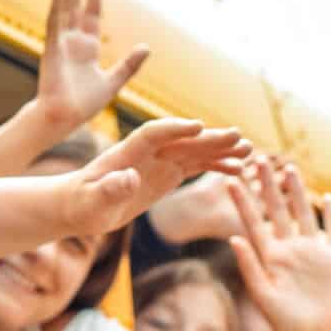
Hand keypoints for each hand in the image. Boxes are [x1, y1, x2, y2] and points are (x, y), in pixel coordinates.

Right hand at [34, 0, 149, 135]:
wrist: (64, 118)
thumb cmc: (84, 104)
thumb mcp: (113, 82)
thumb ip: (129, 65)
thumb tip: (146, 47)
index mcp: (86, 49)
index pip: (91, 16)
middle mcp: (72, 43)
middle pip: (75, 8)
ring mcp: (60, 45)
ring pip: (64, 11)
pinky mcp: (51, 51)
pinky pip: (53, 26)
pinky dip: (55, 9)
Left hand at [60, 118, 253, 235]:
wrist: (80, 204)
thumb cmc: (82, 202)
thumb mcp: (92, 201)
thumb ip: (109, 189)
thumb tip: (127, 178)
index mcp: (127, 152)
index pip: (153, 134)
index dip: (175, 129)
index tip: (198, 126)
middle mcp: (148, 152)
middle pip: (182, 140)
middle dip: (209, 138)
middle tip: (238, 136)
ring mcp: (160, 161)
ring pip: (195, 151)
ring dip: (221, 149)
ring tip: (250, 150)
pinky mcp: (168, 173)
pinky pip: (196, 166)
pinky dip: (217, 165)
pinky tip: (239, 169)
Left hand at [225, 159, 330, 330]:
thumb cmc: (284, 324)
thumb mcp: (264, 296)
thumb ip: (250, 267)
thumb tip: (233, 239)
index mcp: (269, 257)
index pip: (253, 222)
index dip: (243, 201)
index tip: (231, 180)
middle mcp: (289, 250)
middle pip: (277, 210)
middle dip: (268, 185)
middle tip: (258, 158)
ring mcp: (312, 252)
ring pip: (304, 214)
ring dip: (297, 192)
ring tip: (288, 168)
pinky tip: (328, 198)